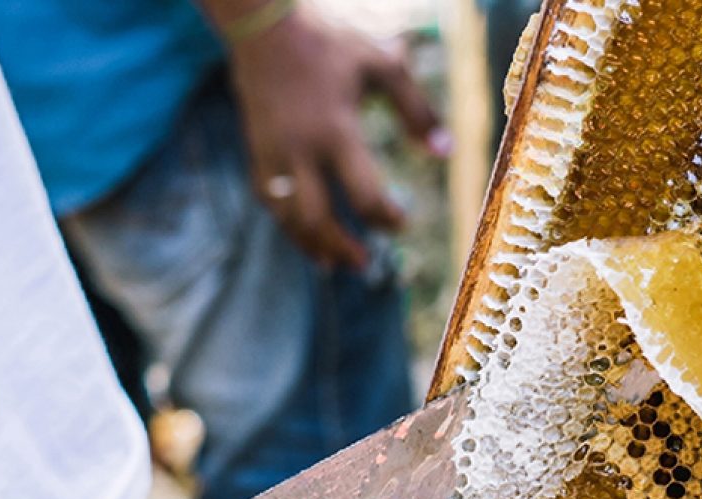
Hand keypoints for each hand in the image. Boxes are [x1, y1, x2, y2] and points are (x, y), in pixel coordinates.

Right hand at [230, 10, 450, 268]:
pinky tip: (307, 238)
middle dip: (341, 248)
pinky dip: (290, 227)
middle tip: (363, 264)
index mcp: (336, 130)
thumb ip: (416, 109)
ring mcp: (273, 158)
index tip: (401, 223)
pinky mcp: (257, 158)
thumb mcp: (381, 66)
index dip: (385, 217)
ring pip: (290, 220)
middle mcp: (300, 151)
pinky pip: (272, 205)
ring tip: (334, 263)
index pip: (363, 193)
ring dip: (312, 246)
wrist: (263, 31)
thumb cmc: (329, 47)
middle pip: (318, 219)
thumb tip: (445, 151)